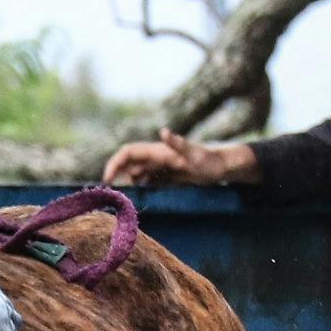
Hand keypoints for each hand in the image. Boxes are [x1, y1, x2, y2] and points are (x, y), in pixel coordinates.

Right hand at [100, 130, 248, 189]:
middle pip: (128, 162)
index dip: (115, 163)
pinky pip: (147, 181)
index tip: (108, 180)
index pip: (128, 152)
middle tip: (111, 193)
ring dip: (126, 183)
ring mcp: (160, 167)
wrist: (223, 167)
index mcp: (158, 151)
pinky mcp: (166, 176)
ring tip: (122, 199)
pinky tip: (139, 199)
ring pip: (136, 173)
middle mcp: (156, 157)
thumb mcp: (194, 154)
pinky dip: (139, 188)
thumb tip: (163, 131)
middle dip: (116, 174)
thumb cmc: (210, 161)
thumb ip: (179, 144)